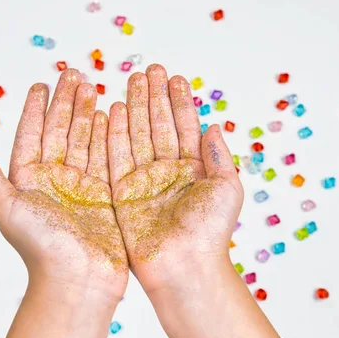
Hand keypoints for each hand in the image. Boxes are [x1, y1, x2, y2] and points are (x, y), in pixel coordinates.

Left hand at [0, 69, 127, 302]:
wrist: (78, 280)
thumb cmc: (41, 249)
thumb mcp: (9, 210)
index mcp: (28, 181)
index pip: (31, 136)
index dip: (35, 110)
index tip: (41, 85)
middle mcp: (54, 180)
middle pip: (60, 132)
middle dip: (66, 103)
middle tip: (73, 74)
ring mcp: (81, 186)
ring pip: (83, 140)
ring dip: (87, 113)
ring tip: (91, 87)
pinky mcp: (105, 195)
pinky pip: (104, 158)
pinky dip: (107, 135)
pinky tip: (110, 115)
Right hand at [108, 65, 301, 337]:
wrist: (183, 268)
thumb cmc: (209, 233)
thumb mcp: (226, 189)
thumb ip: (218, 155)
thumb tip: (215, 125)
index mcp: (194, 170)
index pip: (184, 127)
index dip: (179, 102)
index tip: (174, 77)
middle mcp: (168, 172)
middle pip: (158, 125)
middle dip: (153, 97)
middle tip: (149, 69)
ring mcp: (144, 181)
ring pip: (136, 135)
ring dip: (134, 107)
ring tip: (131, 80)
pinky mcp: (123, 192)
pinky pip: (116, 156)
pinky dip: (113, 133)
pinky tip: (111, 110)